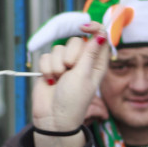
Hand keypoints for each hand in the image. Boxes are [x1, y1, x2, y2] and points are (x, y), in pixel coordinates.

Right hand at [31, 22, 110, 146]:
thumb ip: (89, 53)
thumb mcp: (83, 75)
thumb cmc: (72, 101)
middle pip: (76, 41)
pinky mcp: (50, 67)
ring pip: (58, 48)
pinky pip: (46, 56)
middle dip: (70, 54)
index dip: (93, 29)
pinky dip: (46, 68)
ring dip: (57, 65)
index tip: (83, 28)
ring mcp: (65, 65)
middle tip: (70, 70)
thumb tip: (101, 34)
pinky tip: (50, 81)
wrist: (53, 118)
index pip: (100, 38)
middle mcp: (82, 62)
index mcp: (97, 64)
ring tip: (59, 80)